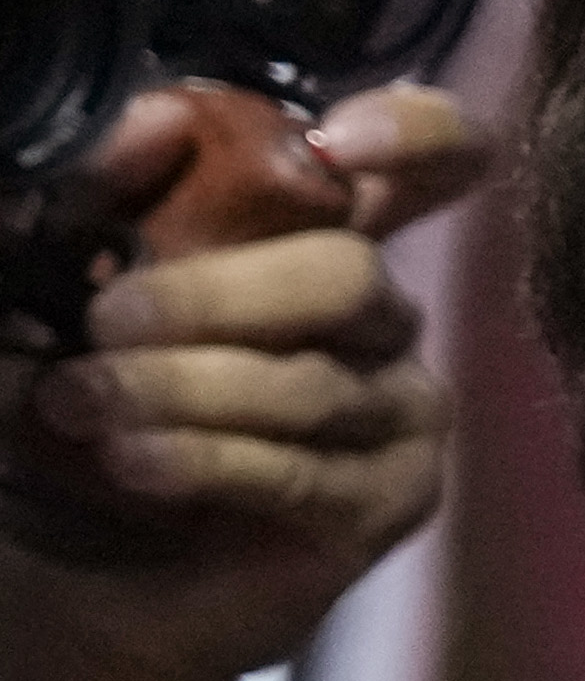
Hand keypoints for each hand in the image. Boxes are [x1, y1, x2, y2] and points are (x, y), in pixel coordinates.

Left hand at [0, 86, 486, 680]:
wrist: (75, 562)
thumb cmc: (77, 404)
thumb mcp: (52, 282)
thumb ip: (93, 198)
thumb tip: (160, 119)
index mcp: (321, 234)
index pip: (436, 160)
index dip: (417, 135)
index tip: (339, 146)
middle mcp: (381, 316)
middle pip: (349, 275)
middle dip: (215, 297)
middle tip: (104, 323)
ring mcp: (399, 411)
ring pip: (314, 382)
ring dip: (178, 391)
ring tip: (79, 407)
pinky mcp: (391, 502)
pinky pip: (305, 471)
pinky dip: (204, 461)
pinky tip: (134, 464)